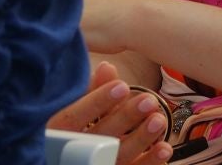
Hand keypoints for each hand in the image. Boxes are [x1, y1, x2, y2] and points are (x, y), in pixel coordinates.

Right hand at [49, 61, 172, 164]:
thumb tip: (107, 66)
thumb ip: (91, 91)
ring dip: (141, 138)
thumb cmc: (71, 130)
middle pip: (100, 137)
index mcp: (56, 132)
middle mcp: (73, 152)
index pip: (72, 118)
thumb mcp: (74, 109)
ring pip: (119, 156)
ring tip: (160, 120)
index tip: (121, 86)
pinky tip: (164, 147)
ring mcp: (94, 164)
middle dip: (126, 118)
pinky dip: (149, 160)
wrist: (76, 157)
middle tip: (149, 101)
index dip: (97, 102)